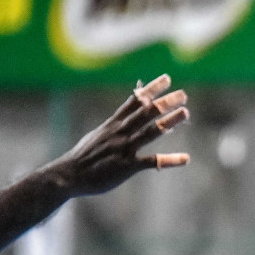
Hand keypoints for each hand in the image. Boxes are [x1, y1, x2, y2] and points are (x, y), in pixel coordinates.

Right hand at [49, 75, 189, 196]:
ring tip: (185, 112)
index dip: (151, 90)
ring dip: (169, 121)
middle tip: (183, 94)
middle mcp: (120, 133)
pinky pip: (152, 161)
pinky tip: (185, 158)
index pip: (135, 102)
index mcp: (113, 124)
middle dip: (165, 102)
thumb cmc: (83, 157)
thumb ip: (114, 125)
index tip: (166, 79)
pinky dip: (169, 160)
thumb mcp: (97, 135)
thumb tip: (124, 115)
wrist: (68, 175)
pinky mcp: (127, 166)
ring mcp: (124, 148)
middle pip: (146, 113)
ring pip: (151, 131)